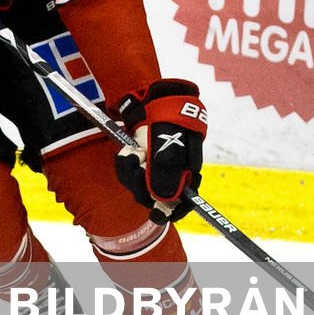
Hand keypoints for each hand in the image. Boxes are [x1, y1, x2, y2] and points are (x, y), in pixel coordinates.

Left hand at [113, 79, 207, 221]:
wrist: (153, 98)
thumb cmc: (166, 122)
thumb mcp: (166, 150)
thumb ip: (165, 177)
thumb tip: (165, 204)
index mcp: (187, 173)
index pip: (183, 203)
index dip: (172, 212)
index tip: (159, 216)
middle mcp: (173, 173)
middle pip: (156, 196)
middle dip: (142, 184)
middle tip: (138, 162)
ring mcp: (156, 167)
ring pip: (140, 185)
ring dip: (131, 171)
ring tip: (133, 152)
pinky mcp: (142, 160)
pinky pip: (130, 172)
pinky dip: (126, 163)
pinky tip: (128, 151)